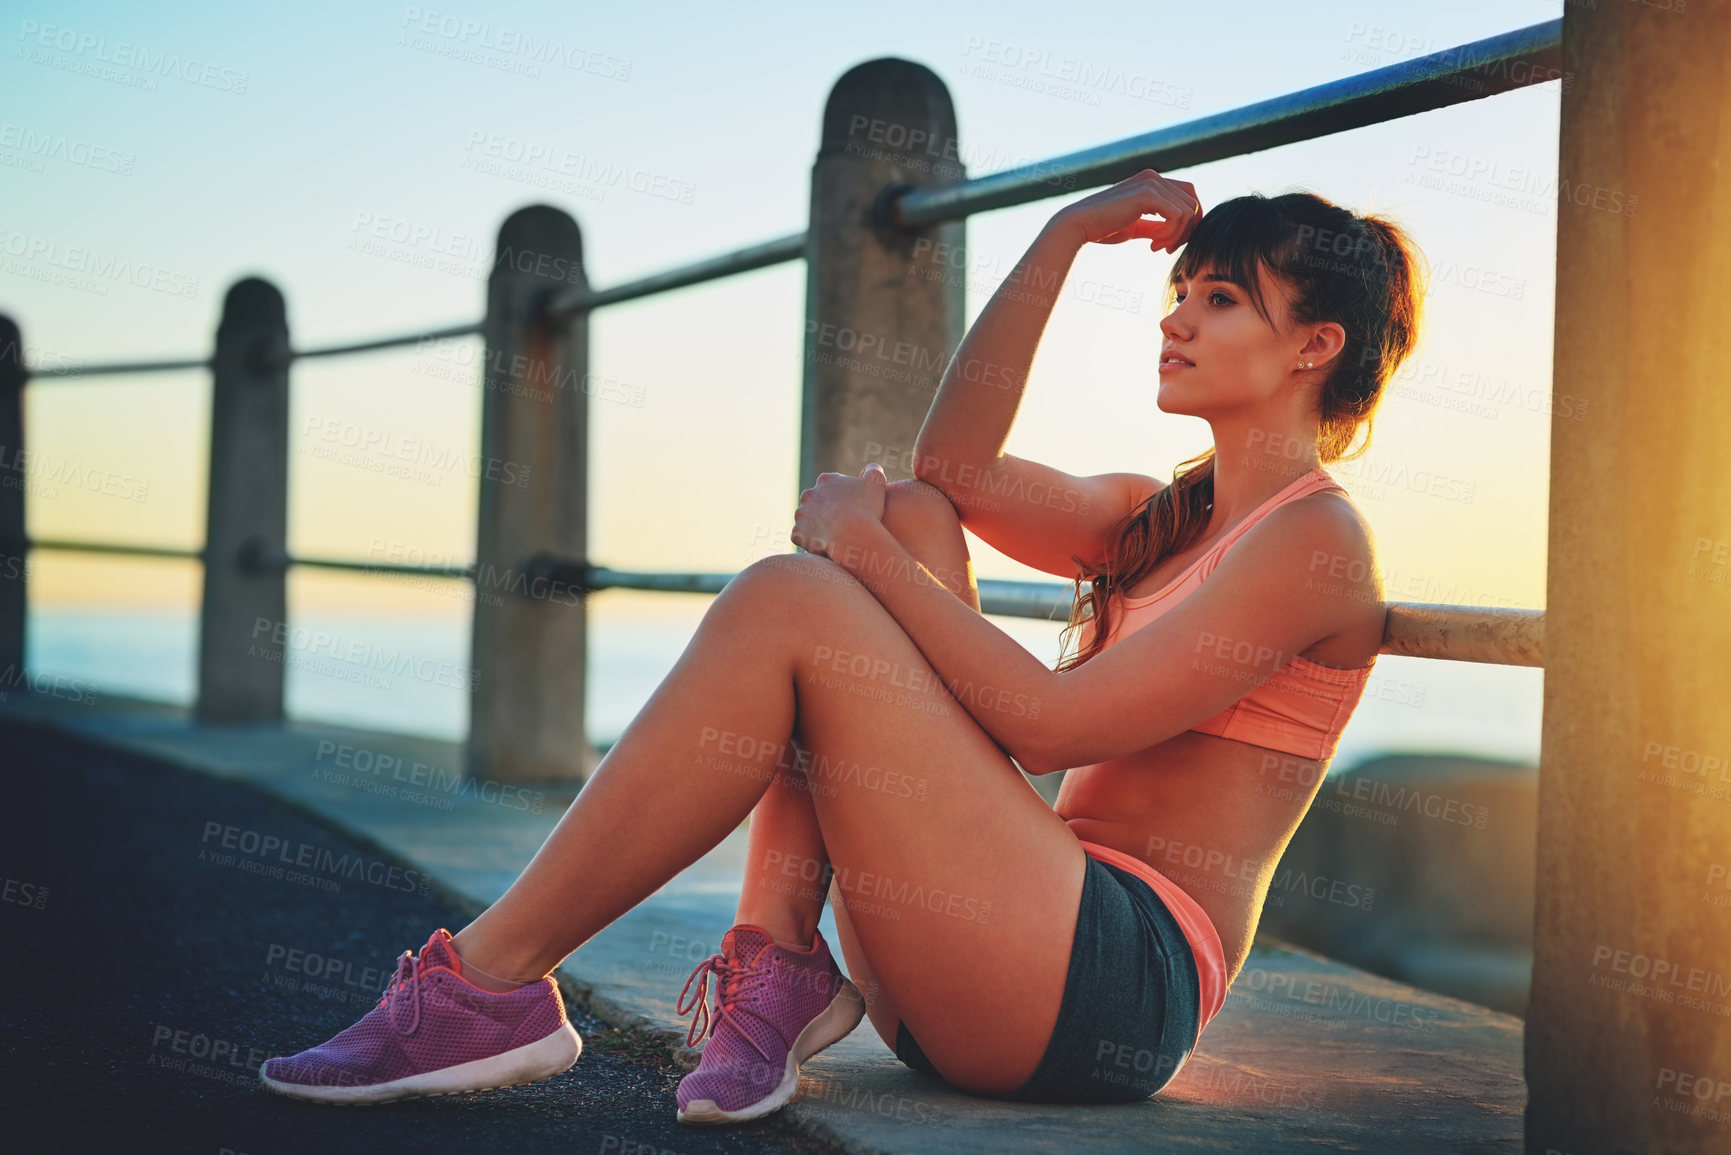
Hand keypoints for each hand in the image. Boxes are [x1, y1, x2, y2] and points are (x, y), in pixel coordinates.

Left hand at [791, 463, 887, 561]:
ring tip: (831, 536)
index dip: (841, 497)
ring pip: (807, 520)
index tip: (851, 507)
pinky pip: (801, 537)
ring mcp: (801, 514)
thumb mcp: (876, 484)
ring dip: (815, 526)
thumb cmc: (866, 509)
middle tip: (841, 523)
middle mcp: (809, 494)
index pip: (830, 486)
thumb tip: (871, 468)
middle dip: (825, 510)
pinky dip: (809, 542)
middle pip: (816, 502)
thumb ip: (874, 471)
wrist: (852, 535)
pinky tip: (821, 546)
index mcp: (826, 480)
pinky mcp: (797, 533)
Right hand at [1052, 169, 1201, 253]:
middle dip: (1186, 230)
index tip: (1167, 244)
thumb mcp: (1135, 227)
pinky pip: (1178, 216)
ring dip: (1177, 235)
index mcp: (1151, 181)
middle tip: (1166, 249)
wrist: (1078, 225)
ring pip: (1188, 211)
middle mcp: (1154, 177)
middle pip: (1192, 202)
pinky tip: (1153, 244)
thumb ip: (1155, 226)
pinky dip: (1171, 234)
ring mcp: (1151, 183)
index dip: (1185, 223)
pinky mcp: (1148, 194)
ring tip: (1156, 247)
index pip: (1187, 196)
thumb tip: (1174, 234)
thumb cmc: (1102, 228)